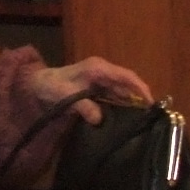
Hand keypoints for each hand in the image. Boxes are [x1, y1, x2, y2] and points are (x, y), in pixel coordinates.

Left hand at [28, 56, 152, 126]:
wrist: (38, 85)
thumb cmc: (51, 86)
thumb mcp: (64, 95)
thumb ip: (82, 106)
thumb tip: (99, 119)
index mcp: (98, 68)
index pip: (126, 76)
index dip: (140, 88)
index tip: (151, 103)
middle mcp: (104, 72)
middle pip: (128, 85)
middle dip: (140, 99)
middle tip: (151, 117)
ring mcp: (102, 81)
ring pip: (123, 92)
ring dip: (132, 105)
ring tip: (144, 121)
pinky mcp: (99, 90)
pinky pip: (115, 97)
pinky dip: (123, 107)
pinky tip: (128, 120)